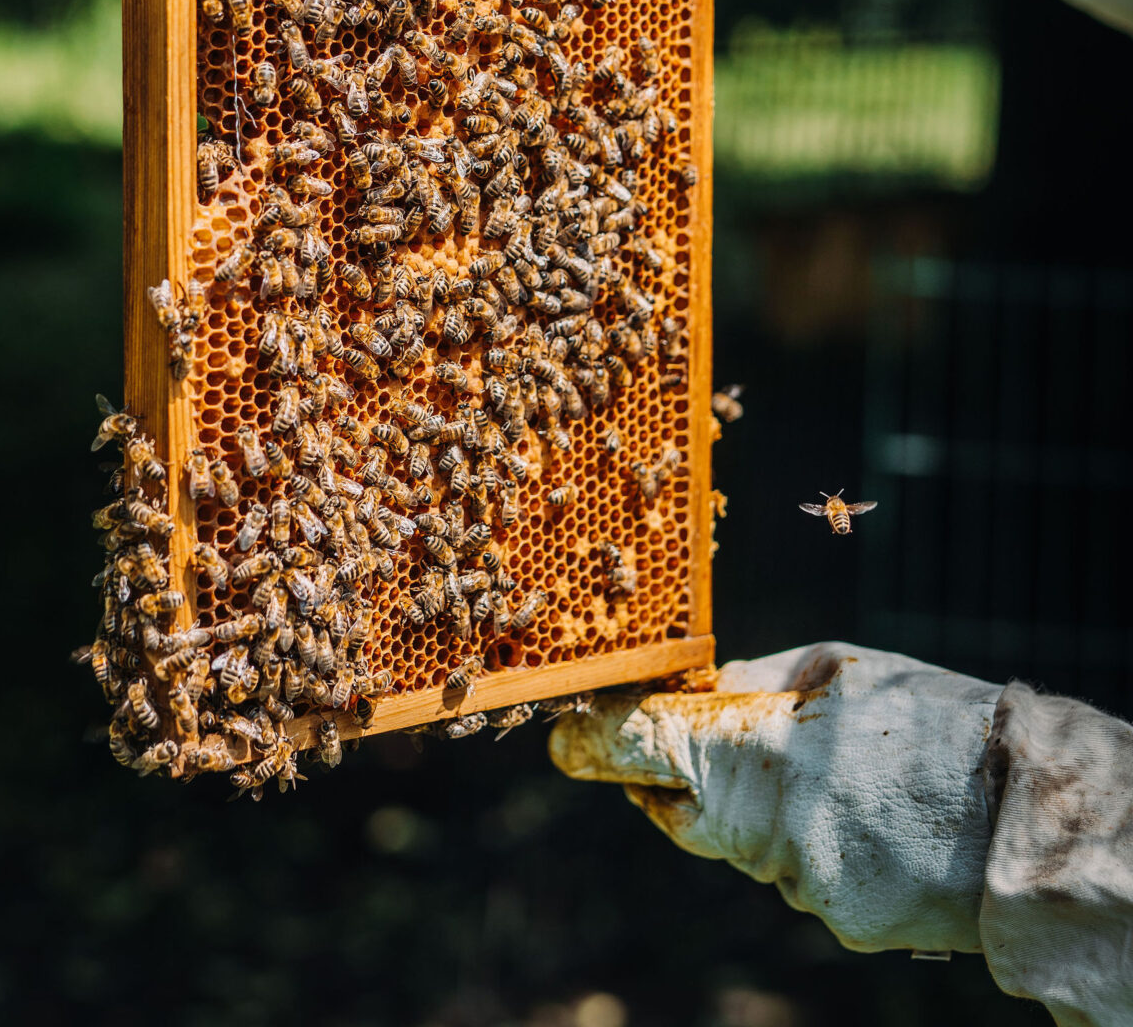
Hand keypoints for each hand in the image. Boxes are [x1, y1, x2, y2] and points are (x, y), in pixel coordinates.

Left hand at [550, 641, 999, 956]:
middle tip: (706, 745)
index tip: (561, 738)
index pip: (645, 749)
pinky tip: (869, 817)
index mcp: (762, 750)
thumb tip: (681, 692)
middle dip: (678, 781)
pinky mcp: (839, 922)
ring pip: (745, 845)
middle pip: (681, 813)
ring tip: (842, 773)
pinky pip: (797, 877)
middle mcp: (771, 829)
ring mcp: (804, 886)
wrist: (1030, 816)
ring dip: (764, 810)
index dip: (594, 743)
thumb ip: (747, 686)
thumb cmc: (929, 720)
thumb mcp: (834, 670)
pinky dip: (815, 846)